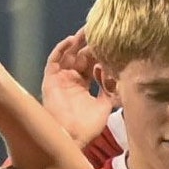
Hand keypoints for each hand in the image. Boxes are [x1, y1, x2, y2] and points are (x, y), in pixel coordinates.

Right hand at [40, 30, 111, 145]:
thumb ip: (110, 88)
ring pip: (67, 55)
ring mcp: (60, 80)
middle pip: (80, 56)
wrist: (72, 138)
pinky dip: (61, 49)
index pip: (91, 64)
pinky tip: (71, 40)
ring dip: (76, 42)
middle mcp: (71, 80)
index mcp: (83, 86)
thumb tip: (118, 72)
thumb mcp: (105, 105)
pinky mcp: (50, 80)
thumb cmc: (87, 127)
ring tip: (87, 30)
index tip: (111, 44)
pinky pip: (54, 60)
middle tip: (99, 30)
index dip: (100, 54)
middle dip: (89, 43)